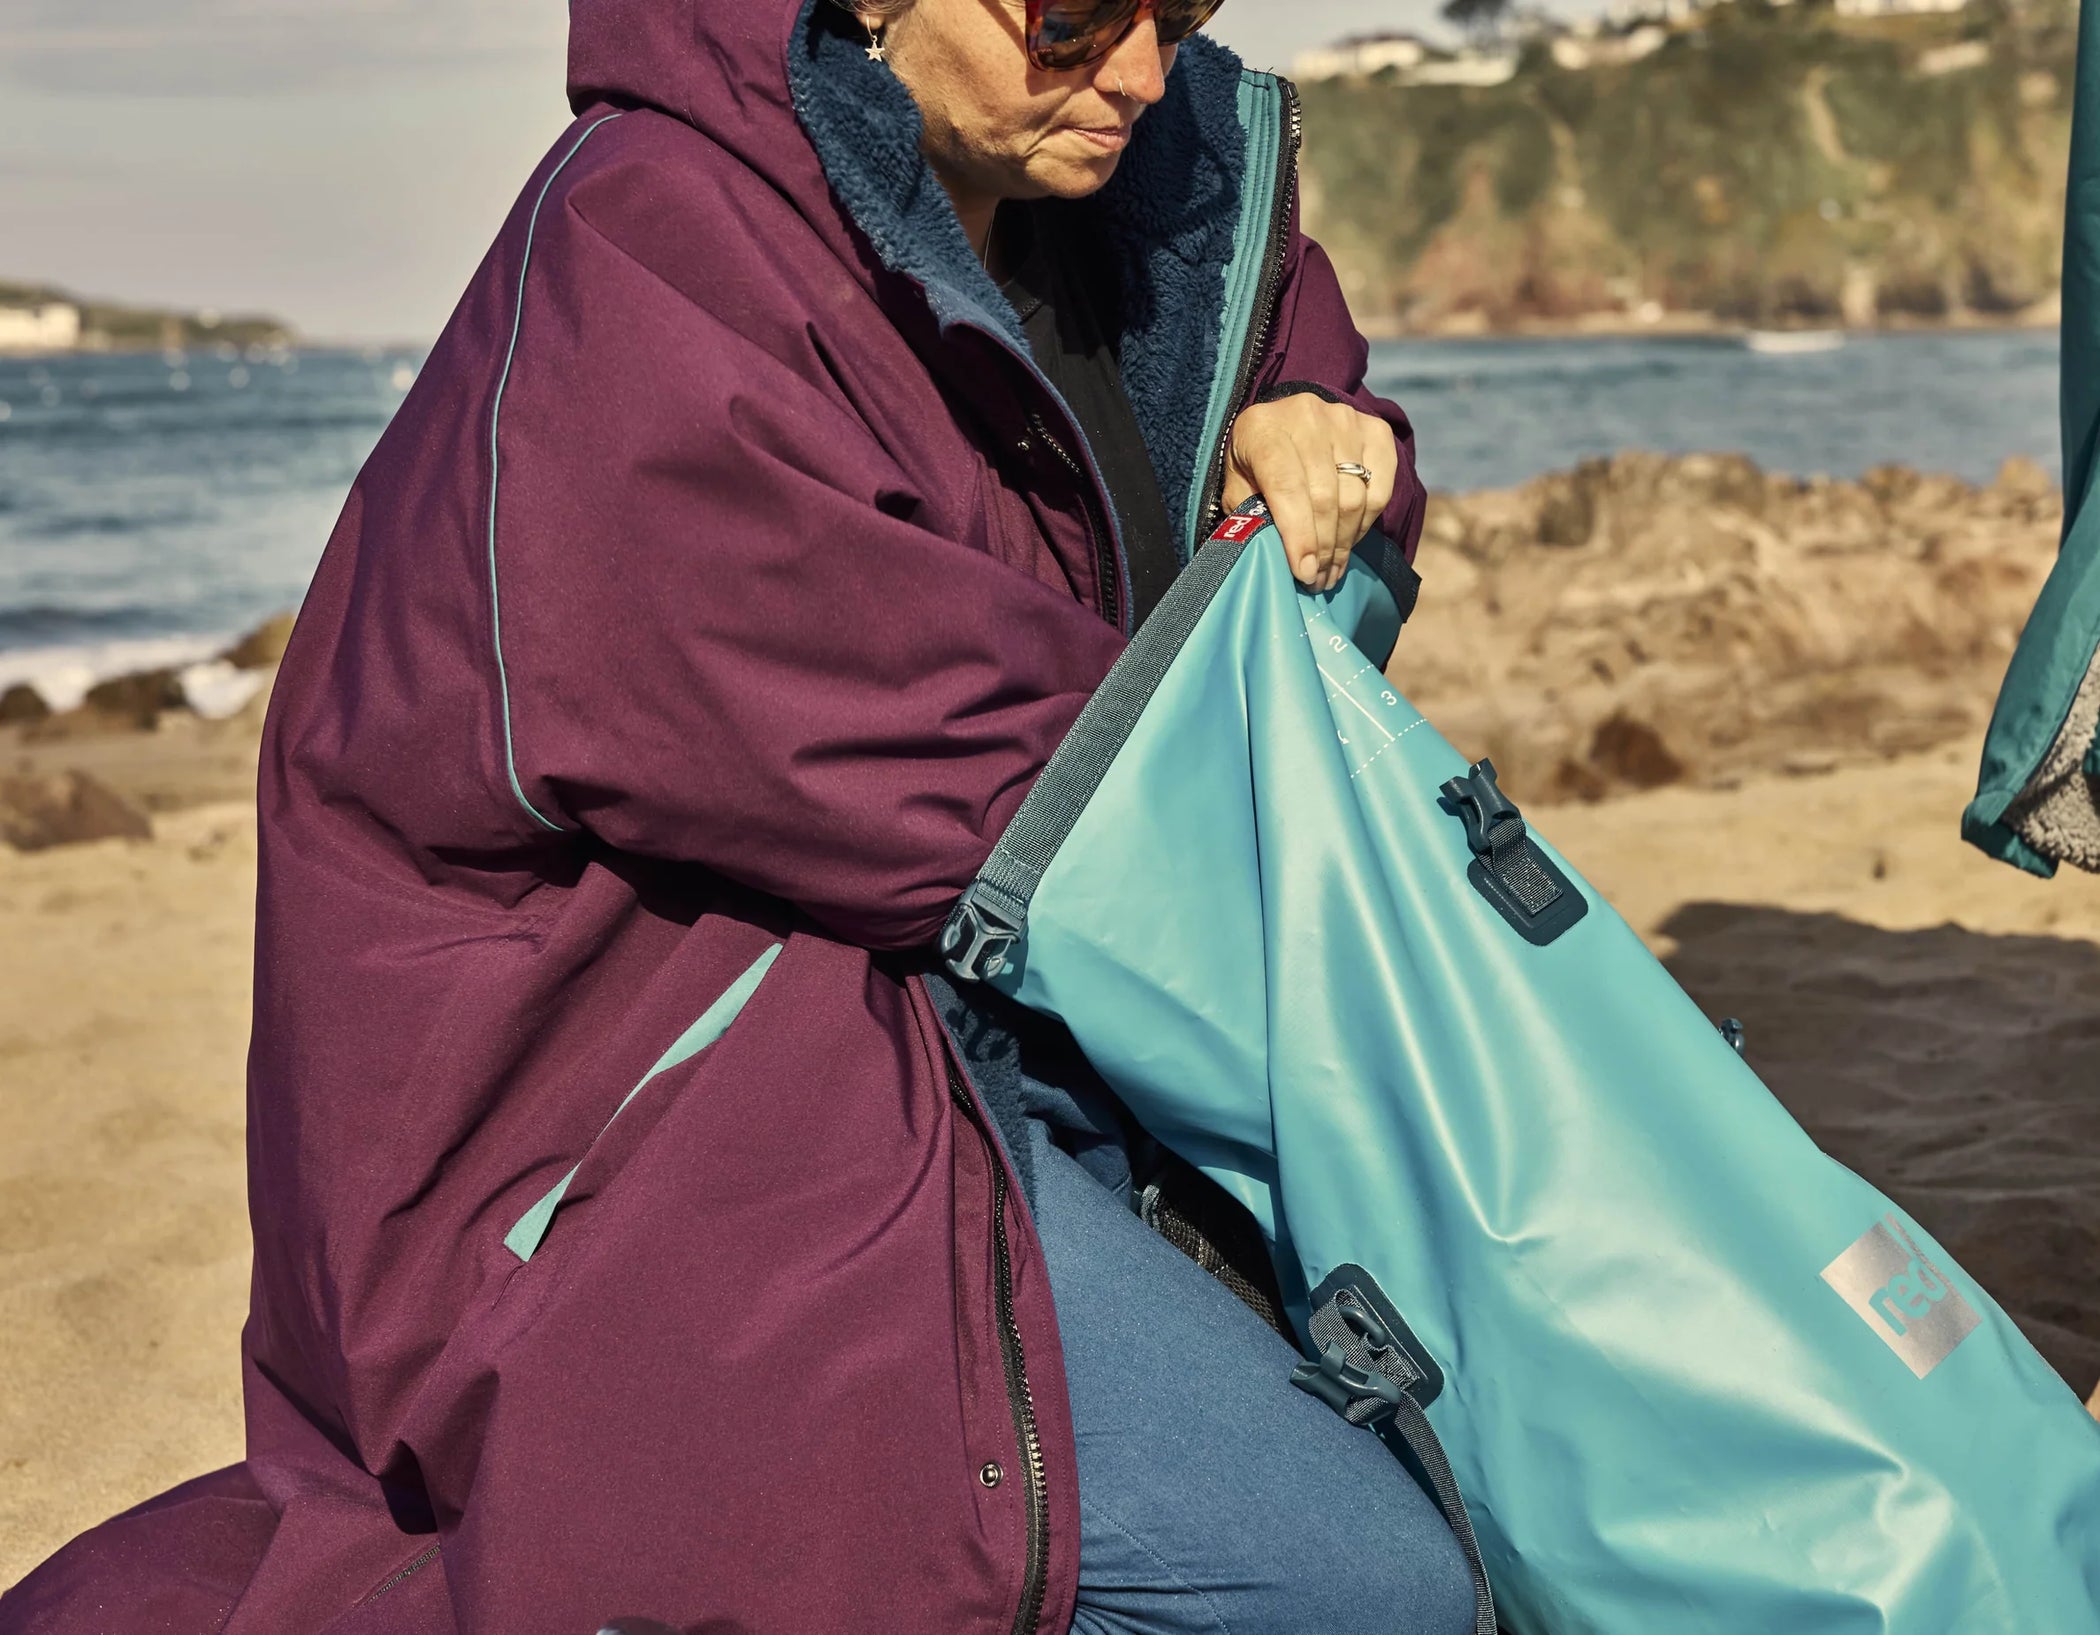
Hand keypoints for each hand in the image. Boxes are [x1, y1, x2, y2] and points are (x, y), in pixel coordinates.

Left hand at [1221, 394, 1399, 591]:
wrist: (1286, 421)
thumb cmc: (1257, 461)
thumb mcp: (1238, 485)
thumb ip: (1250, 513)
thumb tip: (1274, 556)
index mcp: (1264, 429)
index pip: (1287, 488)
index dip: (1299, 535)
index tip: (1304, 572)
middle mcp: (1307, 416)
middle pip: (1325, 498)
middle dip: (1322, 549)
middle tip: (1317, 580)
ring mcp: (1345, 420)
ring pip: (1354, 498)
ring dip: (1344, 543)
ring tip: (1331, 569)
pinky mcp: (1375, 430)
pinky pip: (1379, 489)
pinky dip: (1366, 523)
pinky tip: (1349, 539)